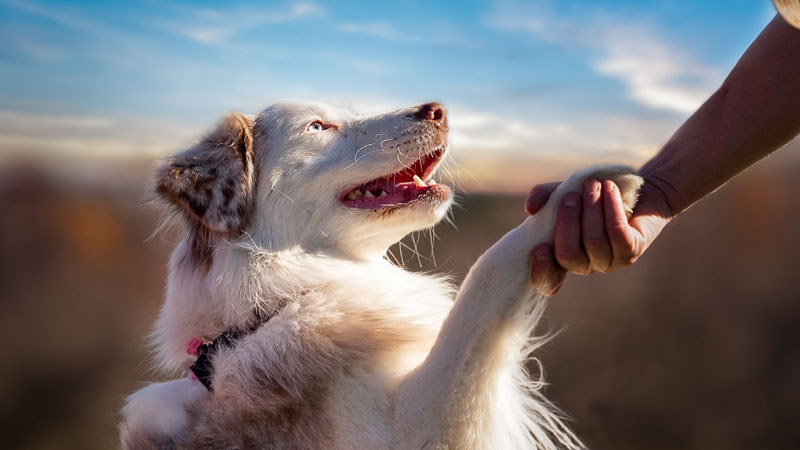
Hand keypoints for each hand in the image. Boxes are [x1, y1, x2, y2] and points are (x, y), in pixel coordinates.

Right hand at [527, 176, 673, 294]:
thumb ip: (544, 197)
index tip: (539, 248)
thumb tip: (531, 207)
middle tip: (571, 196)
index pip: (549, 281)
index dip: (542, 271)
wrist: (632, 189)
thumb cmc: (592, 195)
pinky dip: (610, 207)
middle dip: (567, 223)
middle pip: (568, 256)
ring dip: (591, 208)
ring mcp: (610, 261)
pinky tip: (609, 189)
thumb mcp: (563, 192)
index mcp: (564, 257)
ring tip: (592, 184)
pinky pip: (616, 232)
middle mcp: (586, 265)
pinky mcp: (632, 250)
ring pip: (593, 241)